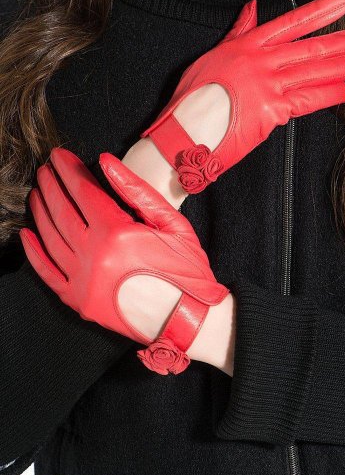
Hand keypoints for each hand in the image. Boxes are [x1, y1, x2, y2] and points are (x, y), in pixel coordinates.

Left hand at [20, 148, 229, 374]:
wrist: (187, 319)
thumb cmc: (185, 270)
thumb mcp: (172, 222)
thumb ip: (136, 190)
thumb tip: (106, 161)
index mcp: (116, 233)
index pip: (82, 192)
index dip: (69, 170)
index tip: (59, 156)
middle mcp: (93, 256)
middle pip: (61, 211)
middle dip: (50, 185)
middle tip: (45, 169)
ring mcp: (82, 281)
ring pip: (49, 239)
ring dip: (40, 212)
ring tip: (37, 194)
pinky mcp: (79, 301)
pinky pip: (47, 274)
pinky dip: (34, 254)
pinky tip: (28, 235)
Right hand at [143, 0, 344, 193]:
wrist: (184, 131)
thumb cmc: (192, 97)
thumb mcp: (213, 56)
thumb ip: (237, 33)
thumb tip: (252, 9)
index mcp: (246, 46)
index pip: (290, 24)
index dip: (320, 12)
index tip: (344, 3)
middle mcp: (260, 61)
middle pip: (309, 49)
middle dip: (342, 43)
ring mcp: (267, 86)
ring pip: (313, 72)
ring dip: (343, 67)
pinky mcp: (272, 111)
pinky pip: (308, 100)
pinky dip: (329, 95)